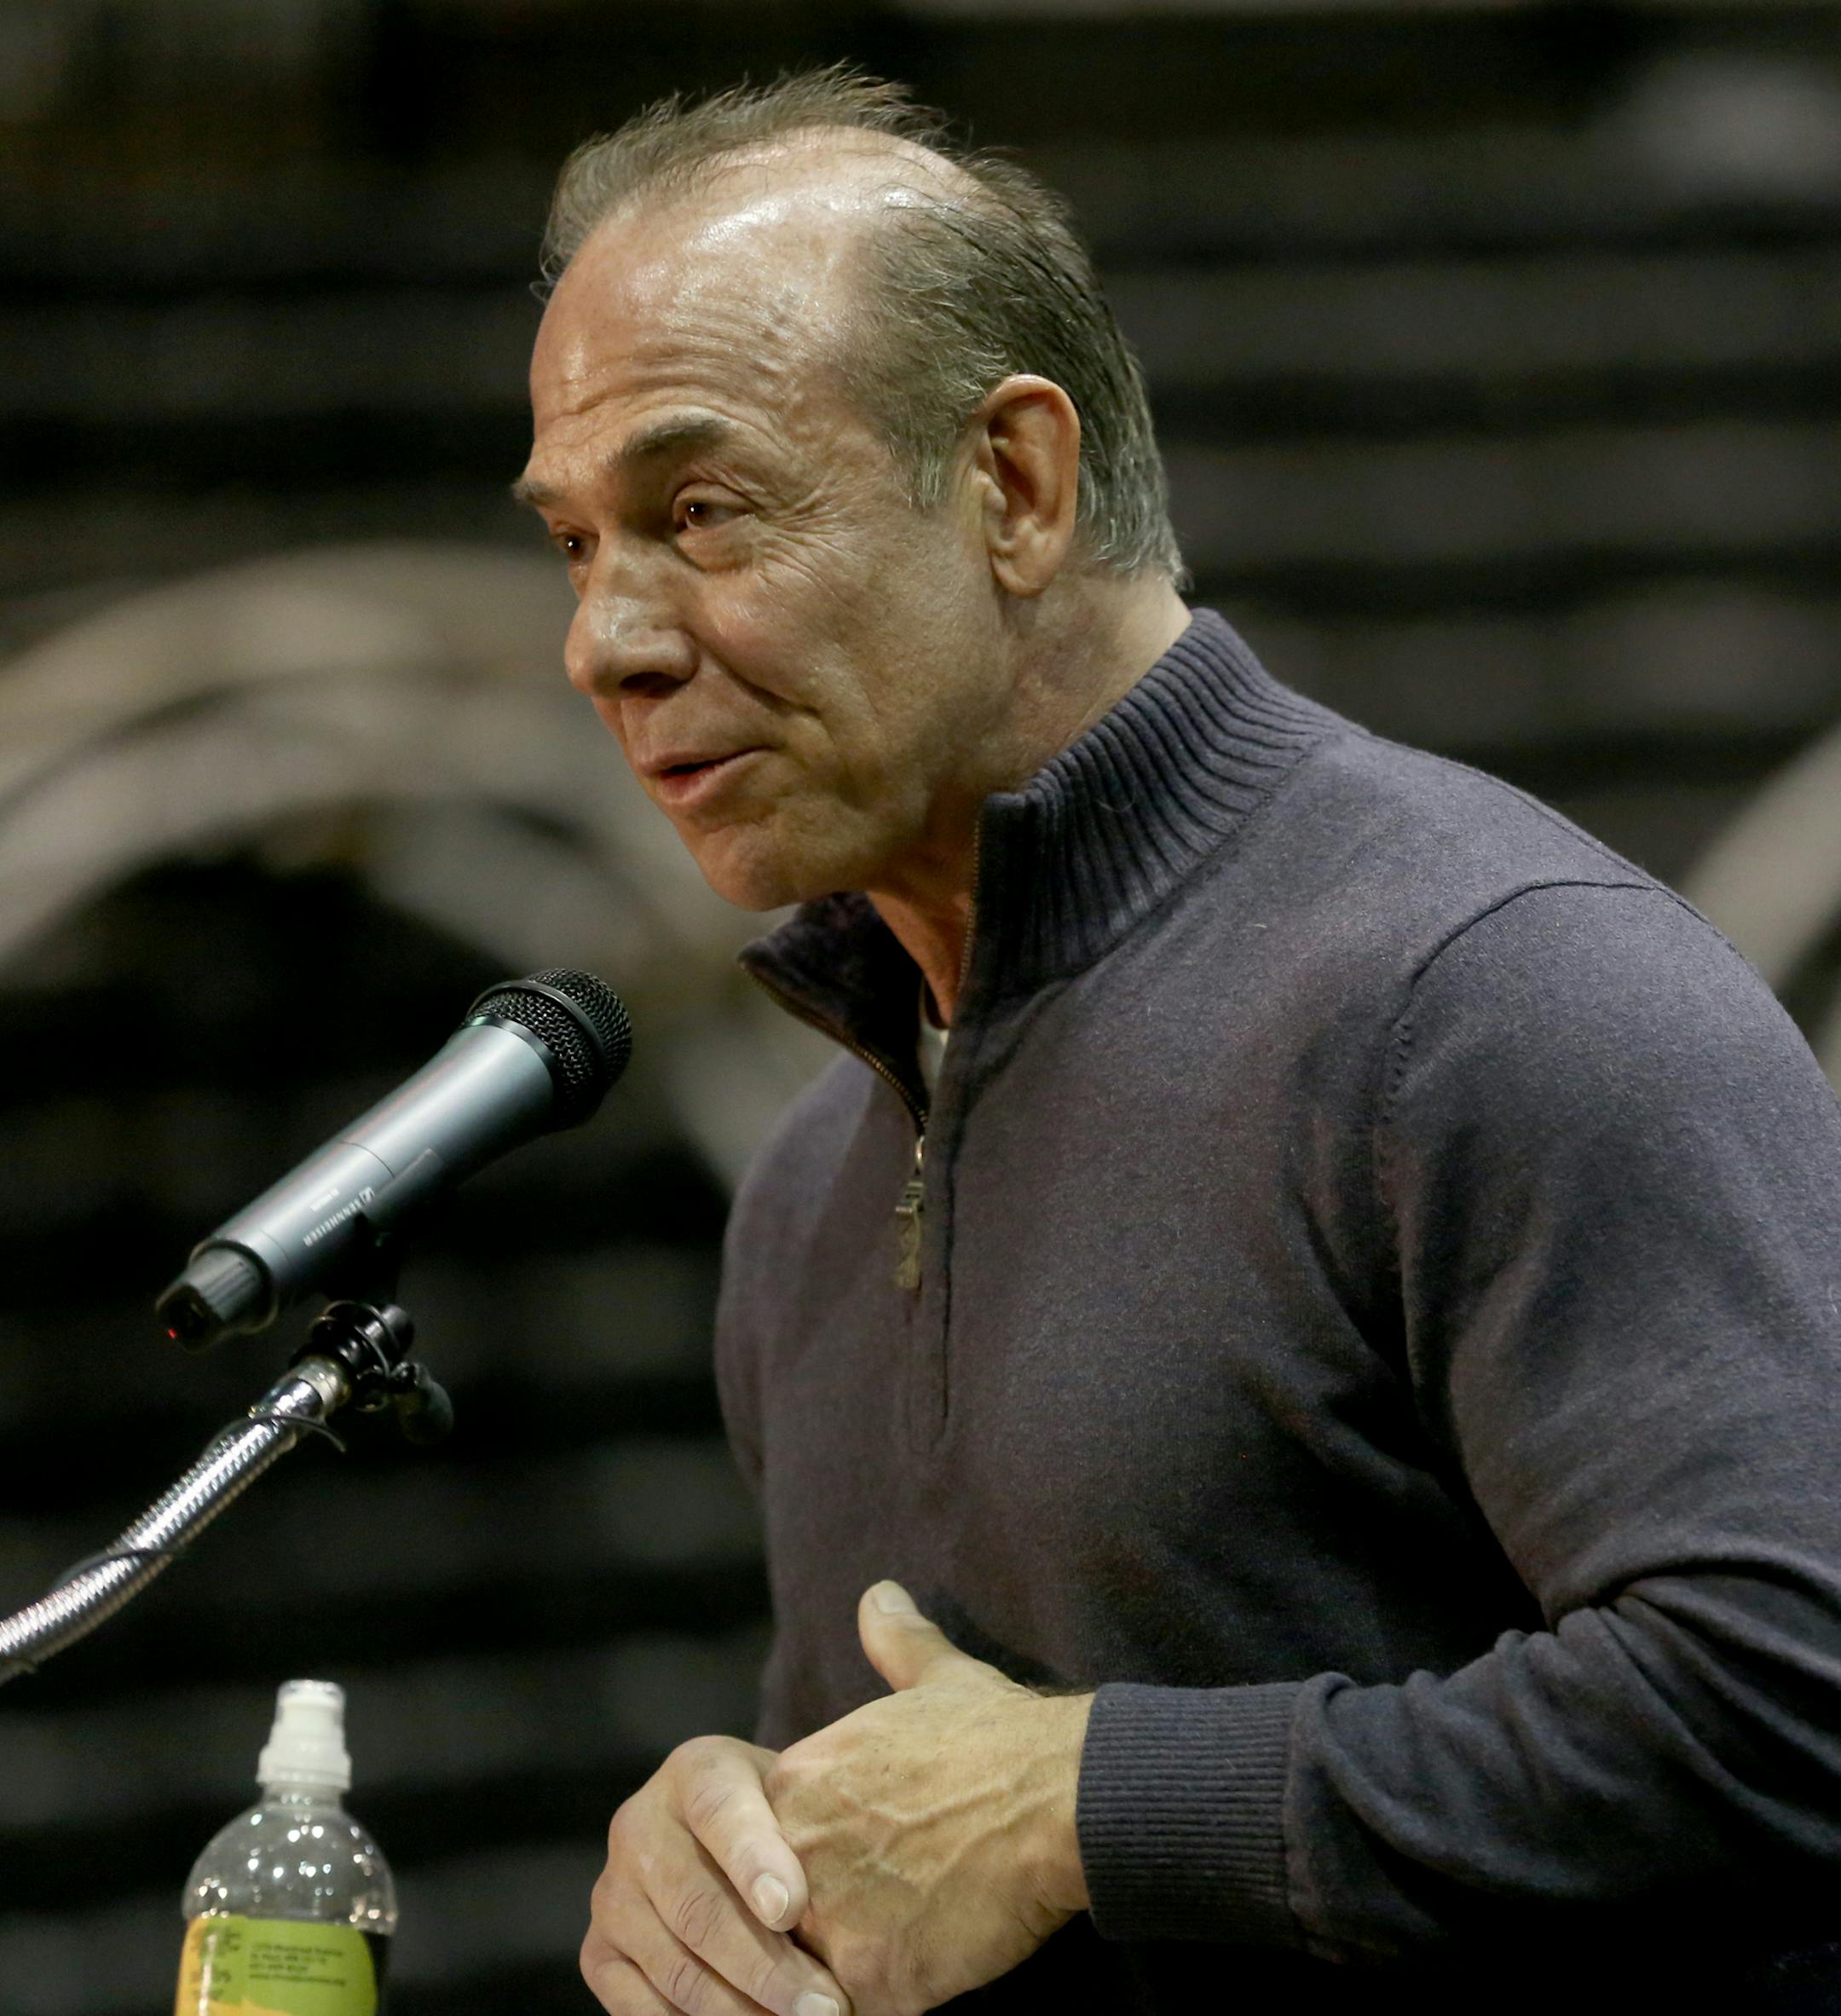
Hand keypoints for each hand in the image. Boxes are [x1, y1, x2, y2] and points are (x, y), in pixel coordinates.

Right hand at [582, 1733, 853, 2015]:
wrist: (716, 1822)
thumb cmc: (778, 1813)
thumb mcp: (794, 1795)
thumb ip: (809, 1830)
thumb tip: (854, 1903)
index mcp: (695, 1772)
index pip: (721, 1812)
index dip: (754, 1862)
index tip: (790, 1910)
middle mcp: (639, 1826)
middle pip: (698, 1907)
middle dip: (766, 1968)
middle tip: (824, 2007)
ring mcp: (612, 1893)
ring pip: (675, 1968)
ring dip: (740, 2011)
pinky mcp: (598, 1952)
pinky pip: (640, 2008)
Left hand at [765, 1582, 1093, 2015]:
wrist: (1062, 1795)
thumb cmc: (1003, 1736)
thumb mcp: (939, 1676)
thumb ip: (896, 1644)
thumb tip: (880, 1596)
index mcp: (796, 1783)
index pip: (759, 1853)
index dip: (804, 1869)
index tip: (849, 1871)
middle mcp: (794, 1852)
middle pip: (768, 1917)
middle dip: (804, 1930)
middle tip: (863, 1925)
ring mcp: (830, 1921)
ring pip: (799, 1976)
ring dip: (828, 1979)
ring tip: (878, 1961)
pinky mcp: (874, 1982)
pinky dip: (874, 2008)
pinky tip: (914, 1983)